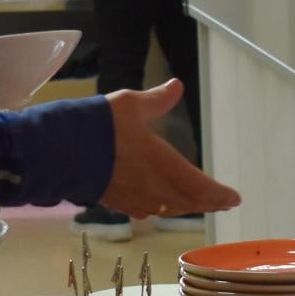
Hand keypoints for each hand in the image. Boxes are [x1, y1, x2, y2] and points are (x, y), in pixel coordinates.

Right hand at [97, 80, 242, 218]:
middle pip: (188, 201)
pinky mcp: (115, 202)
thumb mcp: (130, 104)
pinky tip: (158, 205)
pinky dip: (160, 207)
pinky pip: (146, 210)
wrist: (59, 152)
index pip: (200, 186)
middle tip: (223, 203)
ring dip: (186, 206)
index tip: (235, 198)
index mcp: (163, 164)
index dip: (219, 193)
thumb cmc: (98, 126)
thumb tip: (177, 85)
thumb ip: (157, 100)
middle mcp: (153, 187)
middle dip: (208, 202)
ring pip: (168, 208)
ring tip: (196, 204)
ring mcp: (133, 198)